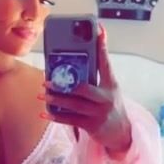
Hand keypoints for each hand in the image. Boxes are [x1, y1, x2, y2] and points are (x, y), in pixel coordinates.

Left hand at [38, 25, 131, 153]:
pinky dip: (56, 116)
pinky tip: (45, 113)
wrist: (120, 134)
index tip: (98, 30)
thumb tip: (85, 57)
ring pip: (74, 105)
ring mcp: (99, 113)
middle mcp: (106, 98)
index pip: (106, 63)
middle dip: (64, 85)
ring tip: (43, 94)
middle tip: (47, 81)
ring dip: (56, 100)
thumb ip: (98, 74)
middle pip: (84, 88)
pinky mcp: (92, 126)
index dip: (101, 46)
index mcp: (111, 85)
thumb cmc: (111, 106)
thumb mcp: (109, 89)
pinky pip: (71, 120)